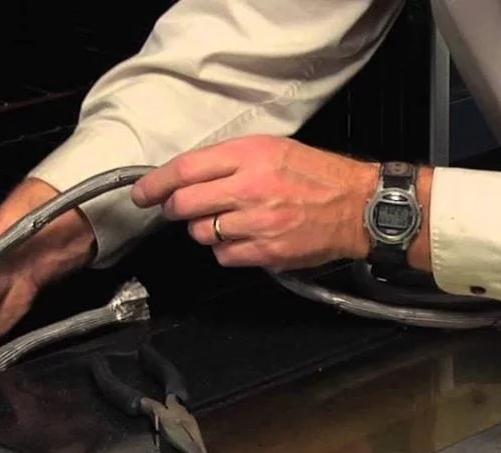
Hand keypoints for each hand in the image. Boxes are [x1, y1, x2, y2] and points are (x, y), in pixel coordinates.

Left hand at [130, 135, 379, 270]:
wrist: (358, 206)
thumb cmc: (318, 175)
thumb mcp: (274, 149)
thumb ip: (230, 160)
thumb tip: (187, 175)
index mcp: (251, 156)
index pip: (186, 169)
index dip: (155, 183)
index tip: (142, 193)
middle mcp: (252, 188)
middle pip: (185, 204)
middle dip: (174, 209)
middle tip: (179, 208)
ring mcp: (259, 223)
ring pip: (202, 233)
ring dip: (204, 229)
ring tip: (226, 220)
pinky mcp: (267, 251)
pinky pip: (224, 255)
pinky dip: (226, 249)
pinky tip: (243, 238)